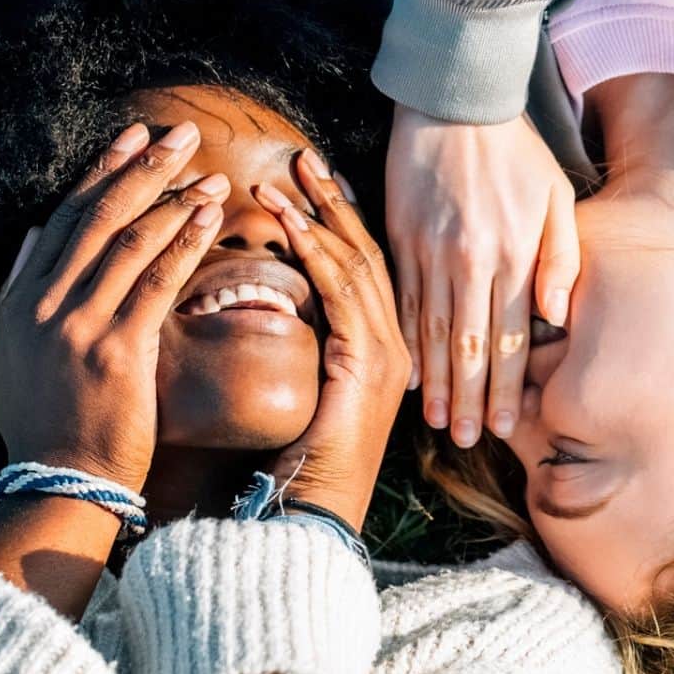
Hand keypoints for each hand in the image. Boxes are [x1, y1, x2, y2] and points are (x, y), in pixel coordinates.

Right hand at [0, 121, 227, 490]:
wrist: (60, 481)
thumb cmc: (43, 423)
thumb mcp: (10, 354)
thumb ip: (19, 290)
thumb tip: (35, 233)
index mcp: (21, 301)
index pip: (66, 217)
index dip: (102, 172)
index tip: (133, 137)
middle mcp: (45, 305)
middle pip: (100, 216)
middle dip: (143, 168)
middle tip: (181, 134)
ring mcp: (79, 326)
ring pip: (131, 241)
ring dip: (175, 200)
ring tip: (210, 174)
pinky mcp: (118, 351)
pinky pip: (157, 282)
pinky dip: (184, 242)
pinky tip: (209, 218)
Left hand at [253, 151, 410, 530]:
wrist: (311, 515)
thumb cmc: (299, 466)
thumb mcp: (306, 395)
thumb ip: (307, 350)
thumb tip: (277, 310)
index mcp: (384, 352)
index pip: (366, 270)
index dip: (342, 221)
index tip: (315, 181)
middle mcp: (396, 346)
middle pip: (368, 255)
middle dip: (334, 203)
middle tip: (305, 159)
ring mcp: (387, 353)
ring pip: (356, 265)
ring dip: (318, 217)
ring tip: (287, 177)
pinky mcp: (367, 362)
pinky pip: (341, 292)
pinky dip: (313, 252)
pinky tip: (289, 222)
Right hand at [385, 107, 576, 447]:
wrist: (454, 100)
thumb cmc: (515, 150)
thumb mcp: (556, 196)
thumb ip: (561, 258)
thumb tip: (557, 316)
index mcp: (512, 254)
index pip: (510, 338)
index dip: (506, 387)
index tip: (504, 425)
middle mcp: (470, 260)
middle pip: (469, 346)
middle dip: (468, 399)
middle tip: (466, 440)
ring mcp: (430, 251)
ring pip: (432, 331)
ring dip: (435, 382)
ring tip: (435, 422)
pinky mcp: (400, 237)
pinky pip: (401, 301)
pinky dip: (405, 341)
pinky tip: (407, 373)